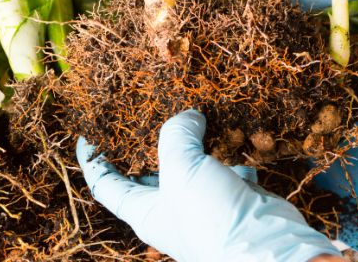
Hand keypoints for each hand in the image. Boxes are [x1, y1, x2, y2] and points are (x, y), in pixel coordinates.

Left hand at [76, 109, 339, 261]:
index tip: (88, 136)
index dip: (94, 162)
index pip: (107, 186)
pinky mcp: (233, 196)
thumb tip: (189, 117)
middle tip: (151, 109)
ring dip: (195, 139)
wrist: (268, 248)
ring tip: (195, 112)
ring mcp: (204, 203)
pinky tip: (233, 133)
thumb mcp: (181, 170)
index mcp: (145, 211)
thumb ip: (176, 135)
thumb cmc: (212, 217)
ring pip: (192, 163)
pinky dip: (229, 150)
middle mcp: (171, 208)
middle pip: (151, 170)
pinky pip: (226, 166)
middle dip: (151, 141)